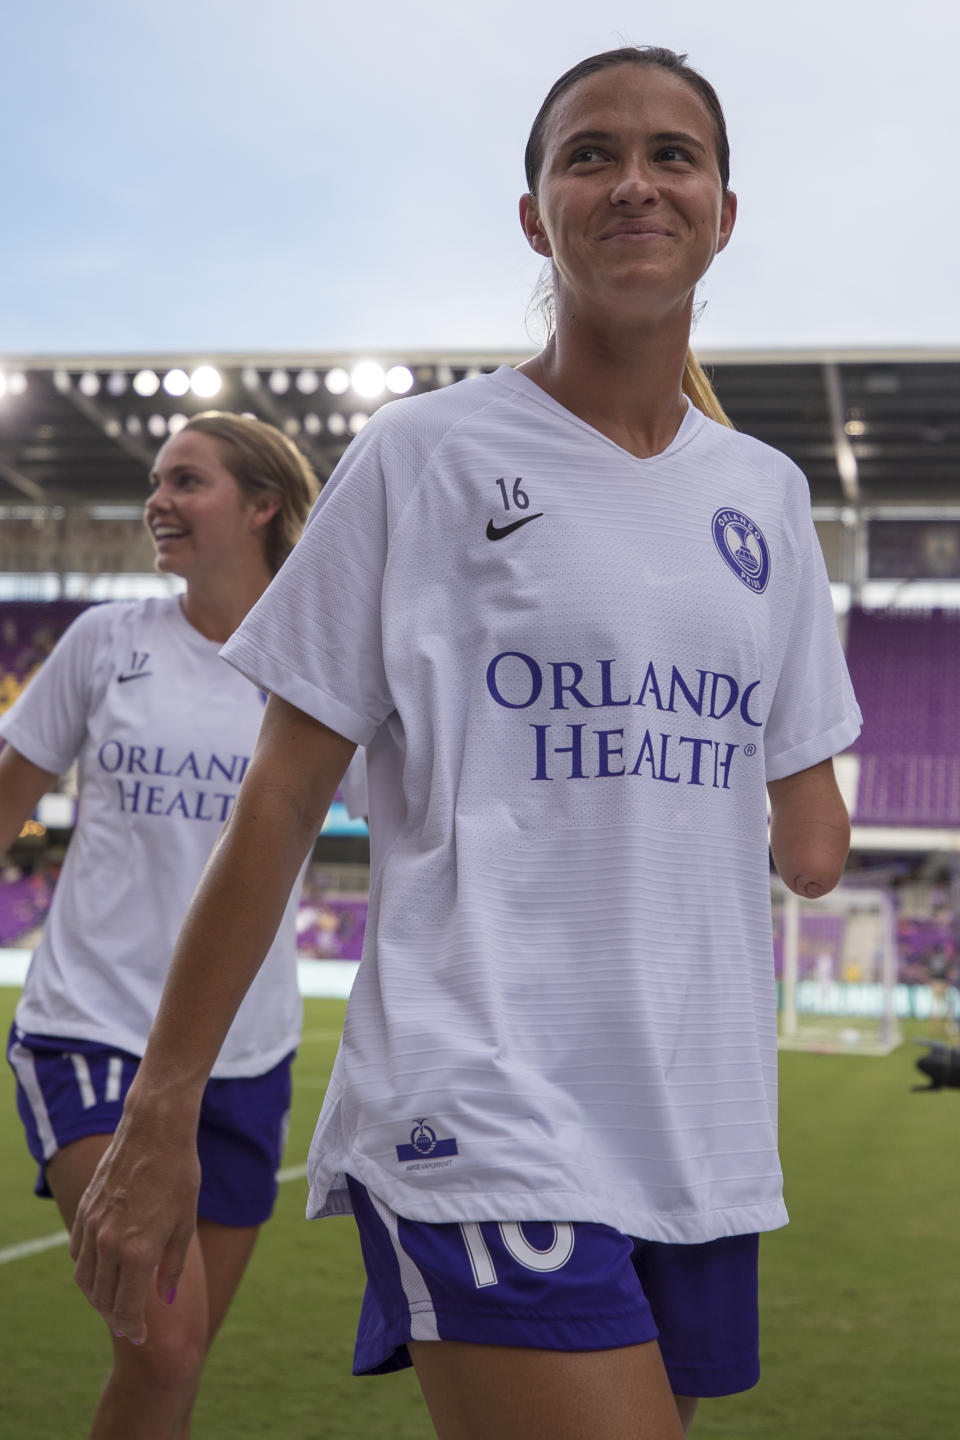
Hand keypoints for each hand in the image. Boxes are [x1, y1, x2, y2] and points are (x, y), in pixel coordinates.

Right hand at [70, 1112, 199, 1343]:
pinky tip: (100, 1269)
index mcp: (138, 1252)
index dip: (131, 1327)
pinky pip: (76, 1253)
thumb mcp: (185, 1224)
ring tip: (113, 1299)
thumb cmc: (179, 1175)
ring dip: (96, 1296)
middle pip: (102, 1298)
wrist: (155, 1131)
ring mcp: (92, 1227)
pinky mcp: (84, 1211)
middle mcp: (109, 1244)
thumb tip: (164, 1298)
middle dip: (114, 1316)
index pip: (125, 1308)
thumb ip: (172, 1266)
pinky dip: (86, 1269)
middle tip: (127, 1321)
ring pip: (84, 1279)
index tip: (138, 1335)